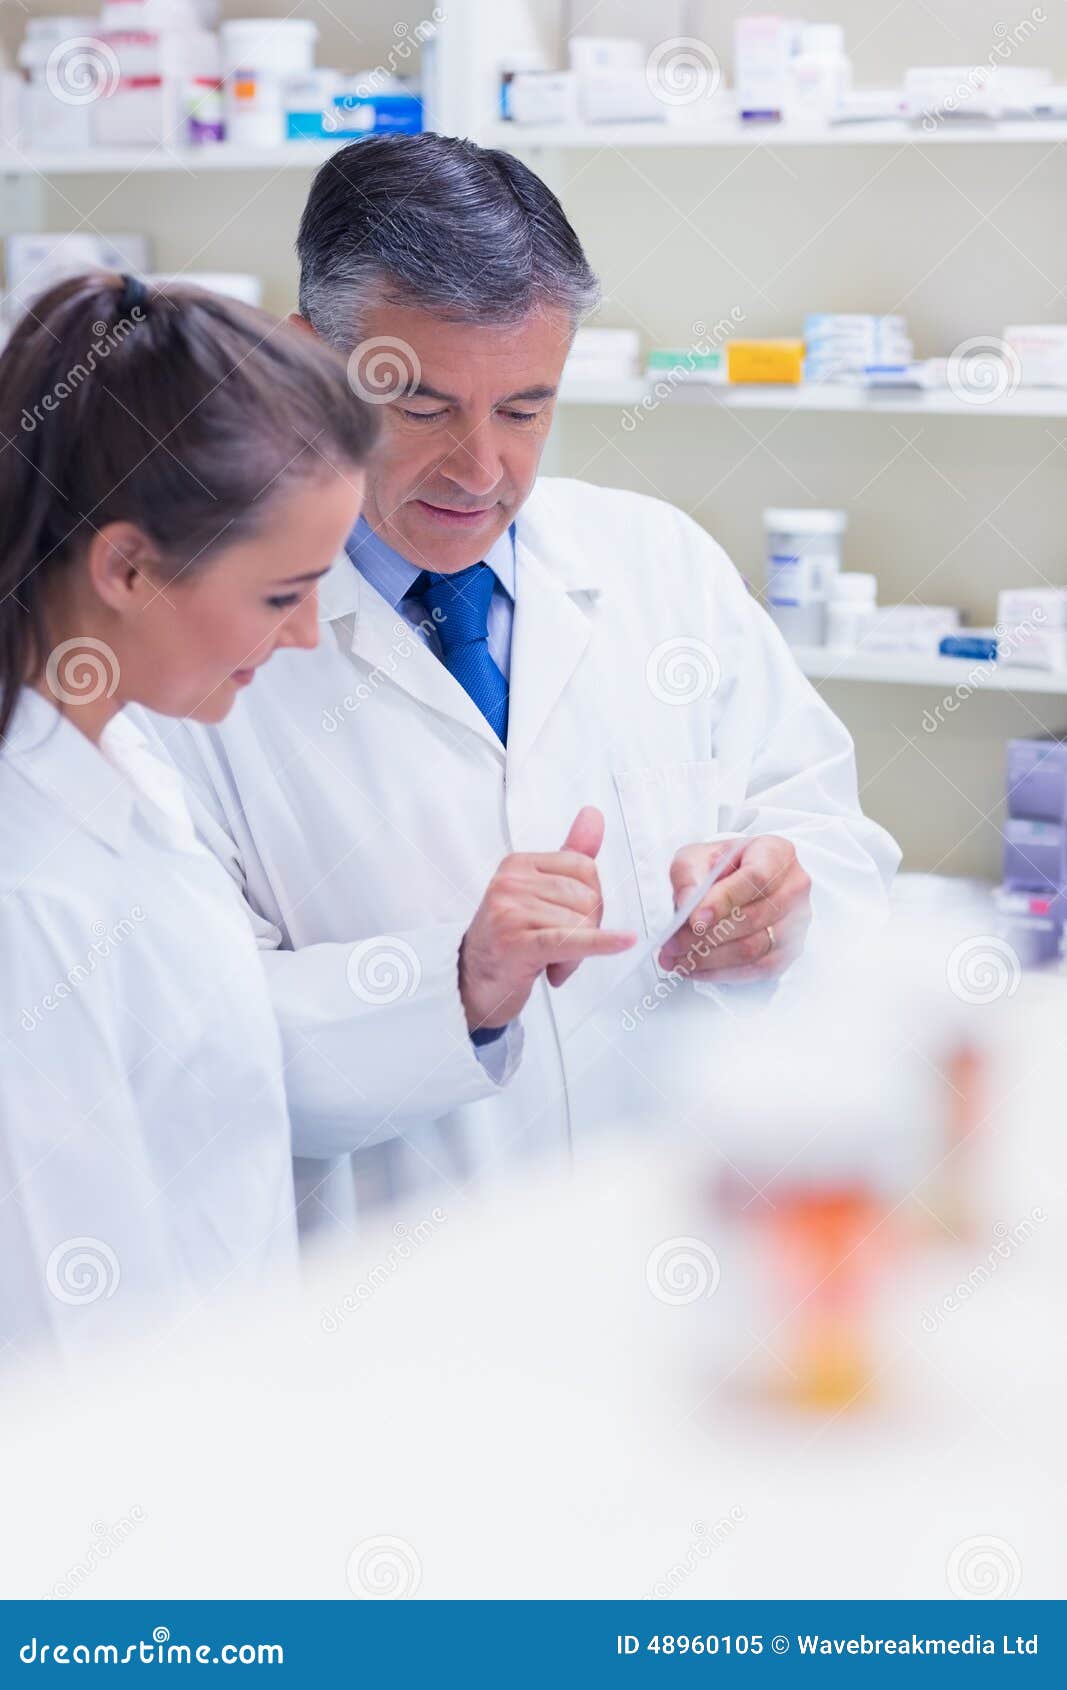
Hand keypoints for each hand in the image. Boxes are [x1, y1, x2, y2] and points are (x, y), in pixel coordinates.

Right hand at [459, 806, 635, 1031]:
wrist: (475, 981)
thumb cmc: (510, 937)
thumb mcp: (538, 892)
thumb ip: (570, 854)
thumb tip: (593, 815)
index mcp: (518, 864)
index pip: (585, 868)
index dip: (590, 901)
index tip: (569, 922)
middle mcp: (510, 883)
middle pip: (586, 897)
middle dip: (587, 930)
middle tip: (562, 950)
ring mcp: (509, 912)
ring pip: (580, 924)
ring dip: (577, 954)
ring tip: (552, 962)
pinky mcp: (515, 944)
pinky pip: (569, 940)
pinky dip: (600, 943)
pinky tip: (623, 941)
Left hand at [659, 835, 811, 981]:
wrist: (736, 882)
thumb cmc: (718, 867)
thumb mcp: (695, 858)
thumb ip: (688, 876)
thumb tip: (690, 907)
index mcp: (776, 853)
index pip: (756, 878)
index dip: (725, 901)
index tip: (694, 920)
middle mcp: (794, 887)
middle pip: (753, 918)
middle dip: (705, 937)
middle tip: (670, 944)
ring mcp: (796, 922)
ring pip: (754, 948)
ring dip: (709, 959)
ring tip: (675, 959)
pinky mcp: (788, 951)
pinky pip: (756, 970)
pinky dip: (721, 974)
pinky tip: (695, 970)